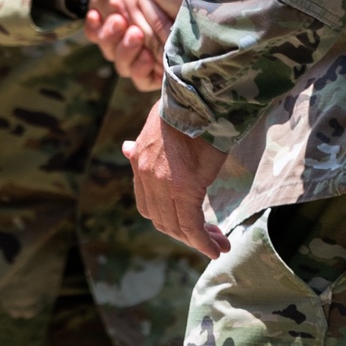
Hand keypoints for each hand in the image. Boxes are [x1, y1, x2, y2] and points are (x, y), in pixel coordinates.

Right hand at [86, 0, 167, 90]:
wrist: (208, 3)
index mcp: (131, 11)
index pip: (100, 26)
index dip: (93, 25)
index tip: (94, 15)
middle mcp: (140, 33)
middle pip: (106, 46)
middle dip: (107, 35)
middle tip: (120, 22)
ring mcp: (152, 53)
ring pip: (120, 64)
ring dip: (122, 49)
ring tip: (137, 35)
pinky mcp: (164, 72)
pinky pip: (139, 80)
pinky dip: (138, 69)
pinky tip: (146, 56)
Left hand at [122, 101, 229, 258]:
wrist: (198, 96)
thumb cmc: (185, 106)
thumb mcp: (154, 124)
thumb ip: (143, 144)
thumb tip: (126, 149)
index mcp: (140, 163)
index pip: (147, 205)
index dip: (166, 218)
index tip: (186, 222)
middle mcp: (147, 176)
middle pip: (161, 220)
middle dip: (184, 234)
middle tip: (207, 238)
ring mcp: (164, 184)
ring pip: (176, 226)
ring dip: (197, 240)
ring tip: (219, 244)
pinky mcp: (185, 188)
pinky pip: (192, 225)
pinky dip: (203, 241)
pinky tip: (216, 249)